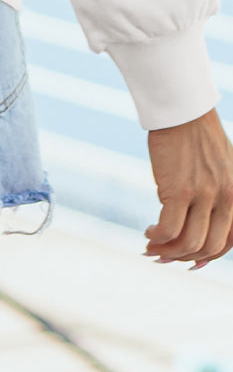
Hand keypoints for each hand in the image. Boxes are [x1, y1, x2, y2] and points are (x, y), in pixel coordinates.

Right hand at [144, 106, 232, 268]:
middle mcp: (226, 199)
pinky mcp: (180, 190)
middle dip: (185, 258)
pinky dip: (157, 237)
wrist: (182, 109)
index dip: (208, 257)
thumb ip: (218, 194)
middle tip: (165, 255)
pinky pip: (169, 228)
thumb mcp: (221, 168)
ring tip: (152, 245)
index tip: (189, 261)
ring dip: (168, 251)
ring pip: (189, 243)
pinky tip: (148, 232)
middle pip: (209, 248)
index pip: (228, 242)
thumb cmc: (197, 135)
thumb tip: (195, 222)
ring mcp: (204, 195)